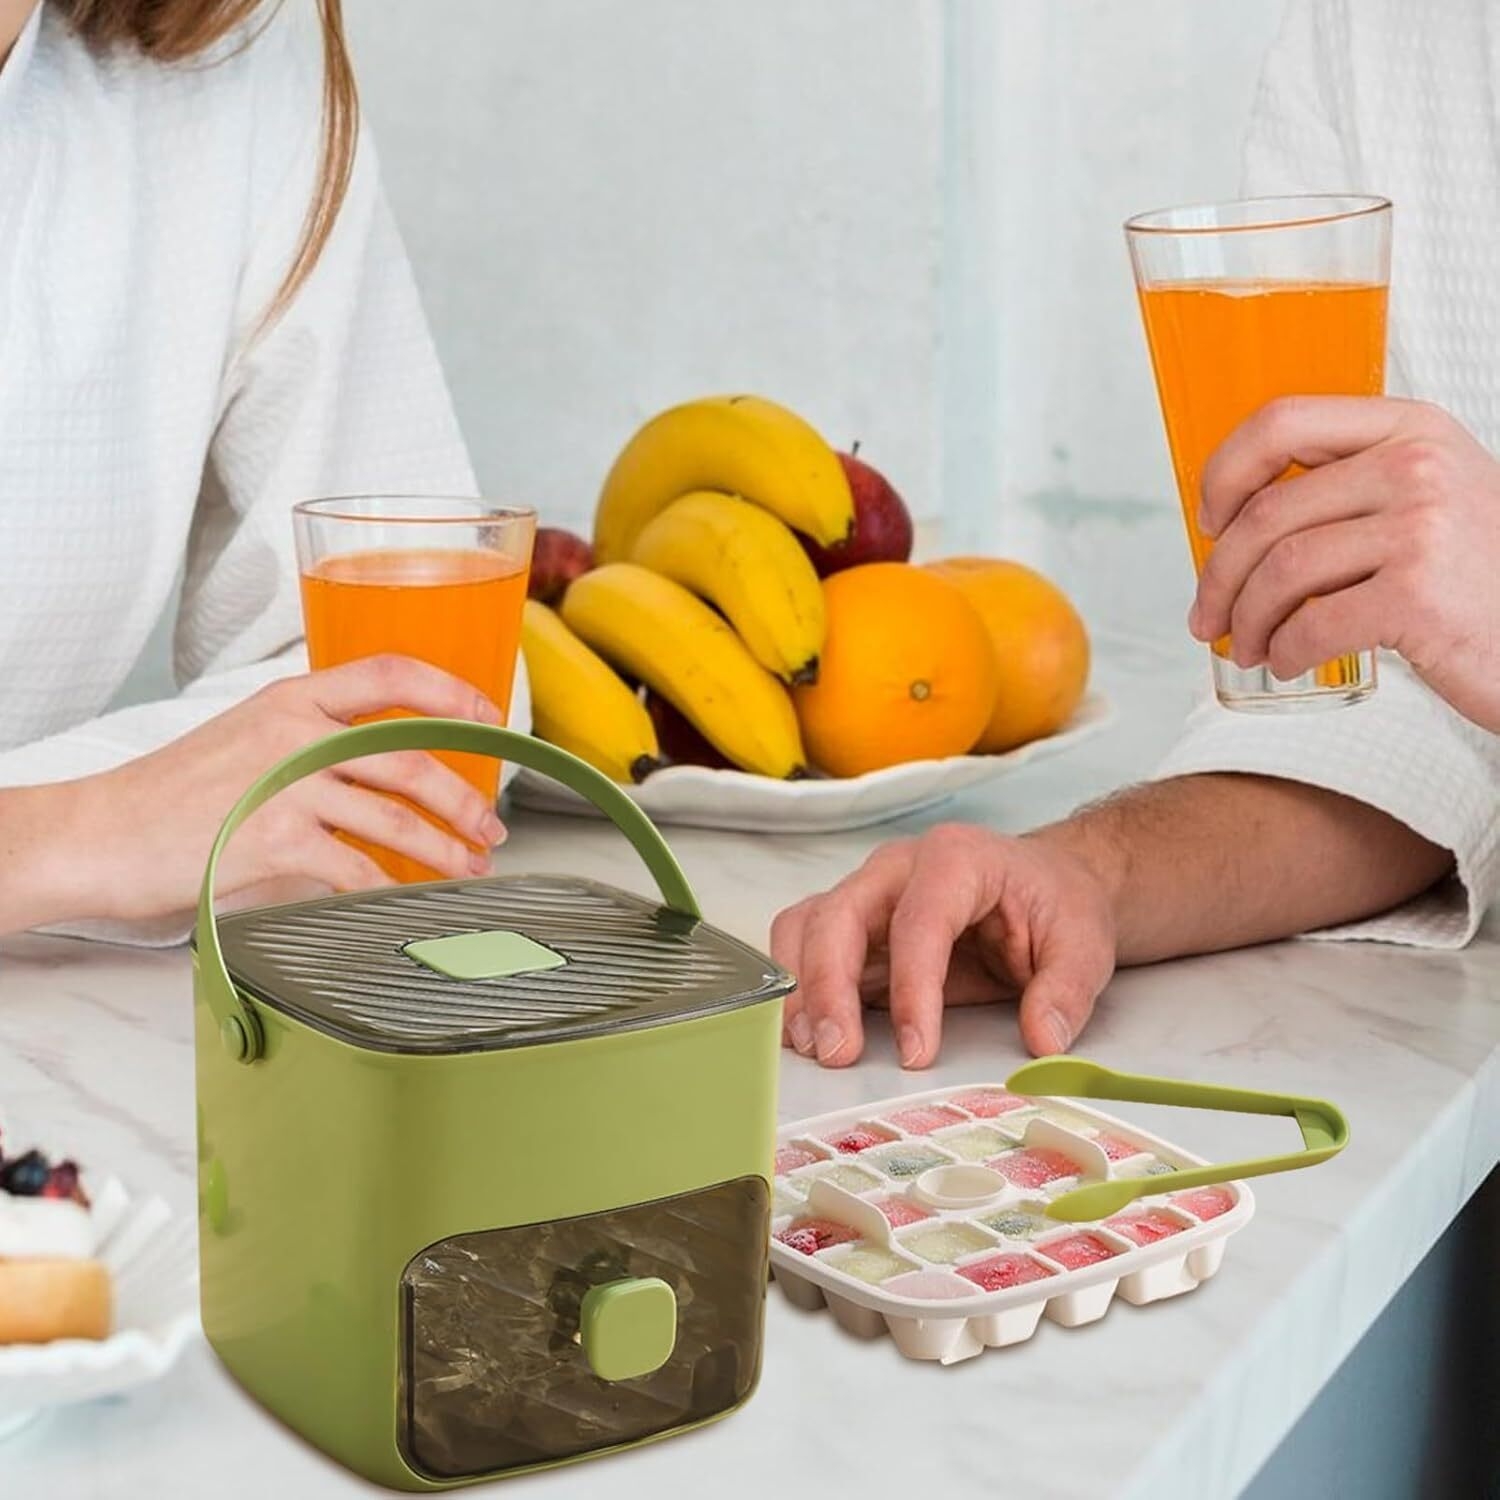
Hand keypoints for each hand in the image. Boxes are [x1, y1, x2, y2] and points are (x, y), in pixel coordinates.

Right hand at [58, 655, 506, 927]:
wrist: (101, 834)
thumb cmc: (174, 792)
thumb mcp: (248, 736)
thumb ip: (313, 737)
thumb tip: (385, 763)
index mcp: (293, 698)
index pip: (390, 674)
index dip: (450, 693)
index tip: (488, 718)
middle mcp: (296, 734)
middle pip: (411, 756)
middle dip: (464, 798)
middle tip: (490, 828)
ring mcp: (287, 786)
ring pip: (396, 815)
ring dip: (445, 848)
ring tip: (469, 868)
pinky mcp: (275, 841)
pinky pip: (357, 868)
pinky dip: (390, 889)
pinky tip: (406, 900)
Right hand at [769, 824, 1116, 1068]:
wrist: (1045, 884)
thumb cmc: (1056, 905)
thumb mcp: (1083, 946)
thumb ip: (1065, 993)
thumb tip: (1042, 1043)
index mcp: (956, 860)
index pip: (918, 923)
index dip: (911, 991)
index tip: (918, 1053)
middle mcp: (897, 868)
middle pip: (839, 916)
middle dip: (828, 987)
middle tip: (837, 1053)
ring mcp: (868, 892)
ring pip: (806, 926)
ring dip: (800, 988)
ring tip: (811, 1048)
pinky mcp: (853, 924)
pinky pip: (804, 945)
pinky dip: (796, 988)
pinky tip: (805, 1035)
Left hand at [1190, 396, 1499, 730]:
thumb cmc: (1480, 575)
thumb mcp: (1430, 497)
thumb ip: (1352, 485)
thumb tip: (1235, 518)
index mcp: (1410, 429)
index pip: (1281, 423)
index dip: (1224, 474)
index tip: (1209, 522)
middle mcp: (1417, 467)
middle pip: (1266, 513)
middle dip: (1219, 576)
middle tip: (1208, 617)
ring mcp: (1422, 529)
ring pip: (1280, 572)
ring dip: (1246, 620)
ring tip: (1248, 646)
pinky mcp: (1418, 597)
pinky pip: (1312, 625)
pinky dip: (1285, 650)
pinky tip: (1287, 661)